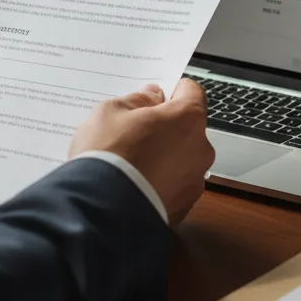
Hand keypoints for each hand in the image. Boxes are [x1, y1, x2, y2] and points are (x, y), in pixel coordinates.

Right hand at [69, 79, 214, 226]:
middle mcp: (200, 150)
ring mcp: (193, 182)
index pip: (191, 92)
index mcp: (188, 119)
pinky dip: (158, 182)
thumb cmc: (108, 156)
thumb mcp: (111, 111)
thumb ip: (138, 100)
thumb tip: (152, 97)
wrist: (100, 210)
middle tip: (133, 132)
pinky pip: (172, 186)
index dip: (172, 91)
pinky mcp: (183, 208)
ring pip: (180, 159)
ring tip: (130, 162)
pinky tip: (133, 183)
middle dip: (164, 127)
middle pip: (186, 128)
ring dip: (162, 157)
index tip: (155, 96)